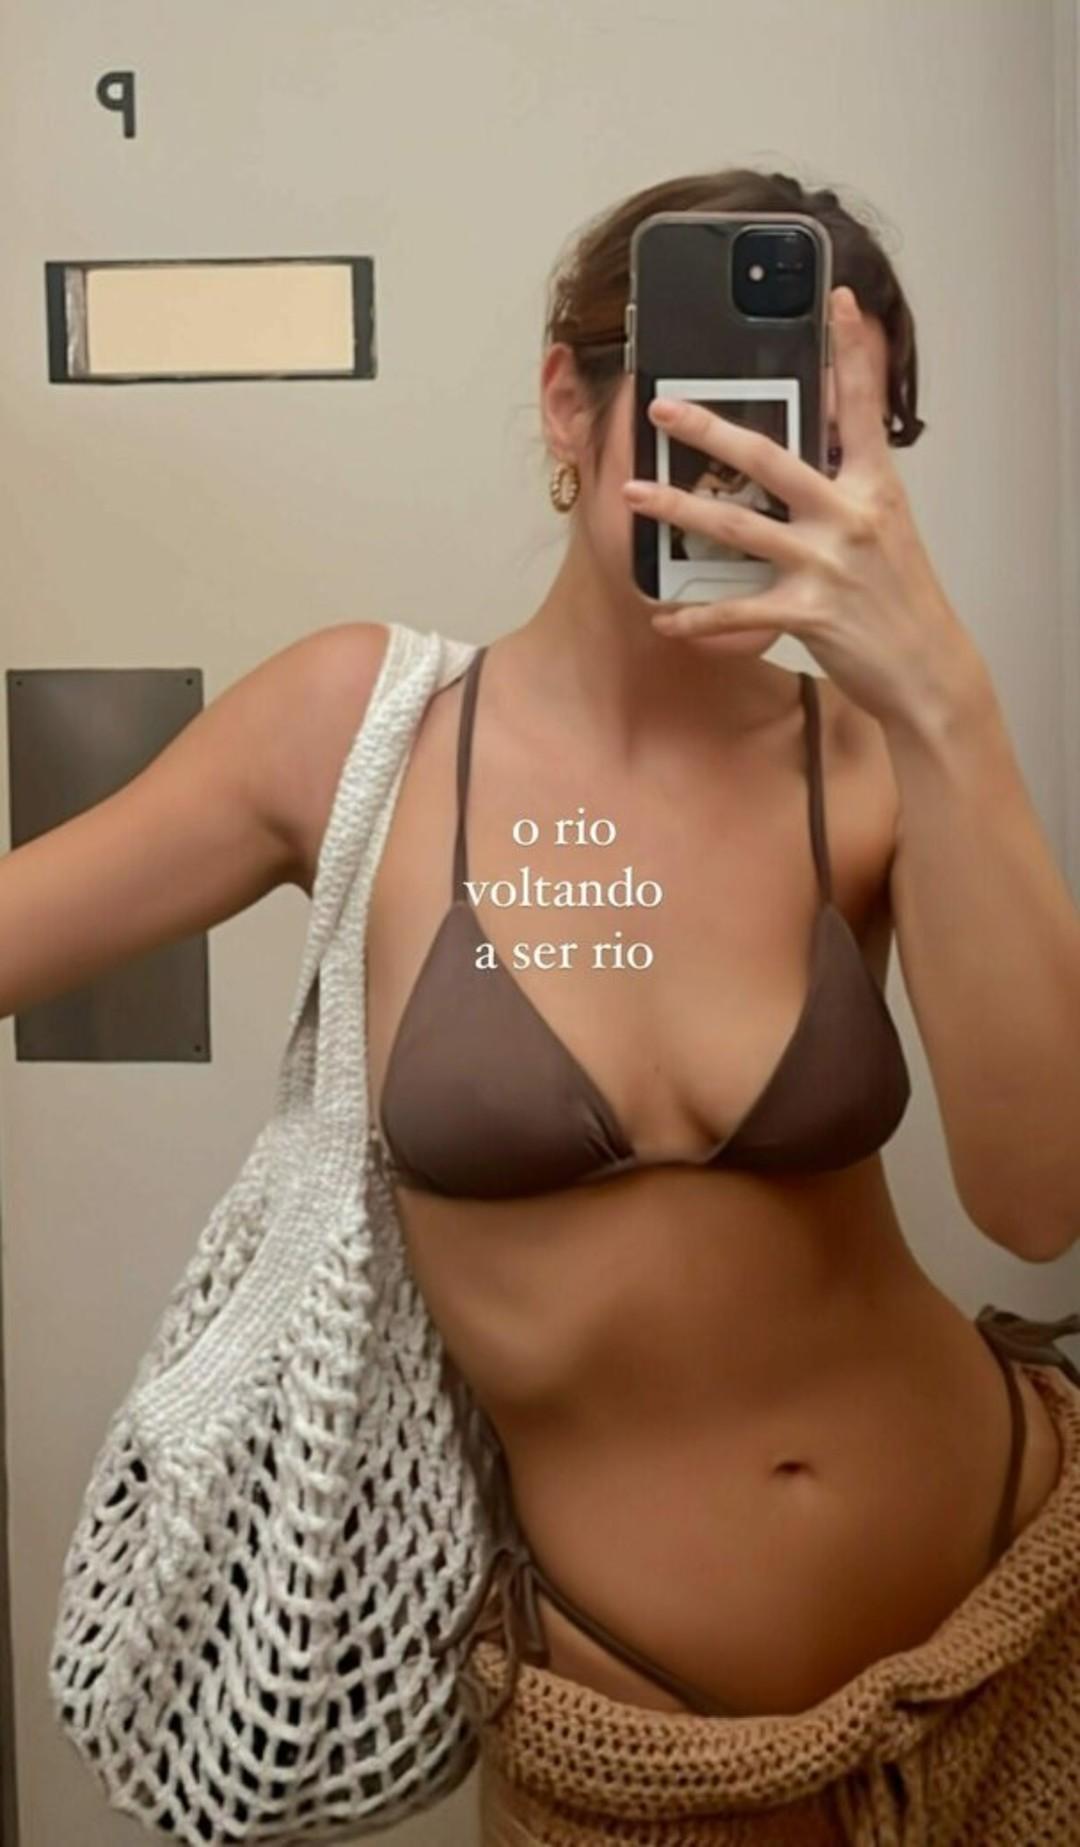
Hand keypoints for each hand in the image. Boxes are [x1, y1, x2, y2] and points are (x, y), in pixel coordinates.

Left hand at [622, 287, 982, 729]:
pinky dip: (696, 617)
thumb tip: (819, 446)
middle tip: (661, 408)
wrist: (926, 668)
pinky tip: (663, 617)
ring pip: (738, 526)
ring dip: (678, 509)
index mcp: (874, 486)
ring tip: (632, 495)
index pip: (862, 407)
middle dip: (709, 431)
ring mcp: (828, 564)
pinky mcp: (809, 613)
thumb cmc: (901, 598)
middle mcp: (850, 515)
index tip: (837, 300)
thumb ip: (850, 486)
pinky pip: (738, 609)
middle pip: (769, 459)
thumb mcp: (887, 527)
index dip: (852, 352)